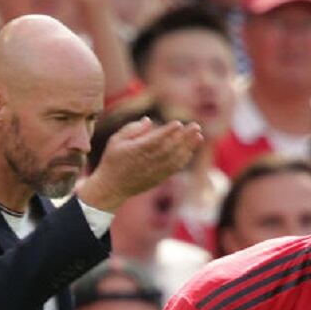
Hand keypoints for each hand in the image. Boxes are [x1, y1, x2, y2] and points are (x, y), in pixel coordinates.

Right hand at [79, 118, 202, 212]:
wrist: (112, 189)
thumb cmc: (112, 161)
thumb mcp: (115, 141)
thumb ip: (132, 129)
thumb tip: (149, 121)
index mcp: (136, 151)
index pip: (155, 140)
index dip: (167, 132)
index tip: (178, 124)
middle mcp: (147, 162)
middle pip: (169, 148)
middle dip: (184, 137)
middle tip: (196, 126)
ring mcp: (154, 172)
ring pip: (174, 159)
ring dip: (188, 147)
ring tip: (198, 136)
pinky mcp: (158, 179)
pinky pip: (174, 169)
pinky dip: (183, 159)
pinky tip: (190, 150)